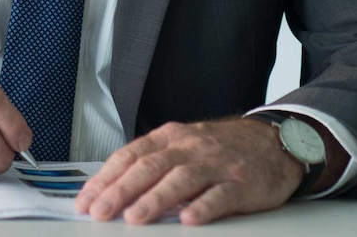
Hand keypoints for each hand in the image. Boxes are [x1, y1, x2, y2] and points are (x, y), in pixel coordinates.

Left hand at [75, 117, 304, 224]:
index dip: (106, 178)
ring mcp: (215, 164)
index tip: (86, 200)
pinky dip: (203, 207)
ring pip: (180, 179)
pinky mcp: (241, 183)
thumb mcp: (182, 145)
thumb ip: (153, 162)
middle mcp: (189, 147)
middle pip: (149, 166)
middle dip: (121, 190)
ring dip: (155, 199)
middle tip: (99, 212)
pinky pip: (220, 195)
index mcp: (169, 137)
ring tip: (135, 218)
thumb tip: (113, 188)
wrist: (270, 140)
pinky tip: (189, 220)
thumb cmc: (219, 148)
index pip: (130, 155)